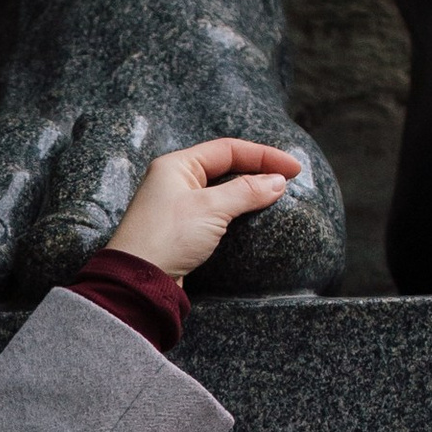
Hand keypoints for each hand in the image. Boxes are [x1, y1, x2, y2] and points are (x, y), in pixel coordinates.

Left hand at [104, 138, 304, 280]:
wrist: (137, 281)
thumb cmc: (167, 237)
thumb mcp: (211, 208)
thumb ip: (246, 191)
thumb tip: (277, 182)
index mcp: (177, 165)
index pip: (228, 149)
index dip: (263, 156)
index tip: (293, 168)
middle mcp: (175, 181)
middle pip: (225, 167)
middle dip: (258, 171)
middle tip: (288, 180)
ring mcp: (178, 206)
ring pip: (221, 190)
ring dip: (248, 191)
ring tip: (276, 196)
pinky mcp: (182, 230)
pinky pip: (215, 211)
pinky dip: (236, 210)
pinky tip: (252, 216)